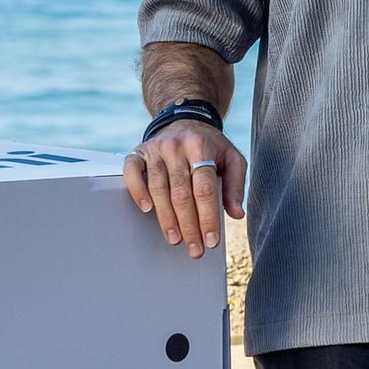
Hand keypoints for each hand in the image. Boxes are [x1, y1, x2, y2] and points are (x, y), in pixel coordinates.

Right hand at [124, 122, 247, 257]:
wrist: (185, 119)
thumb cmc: (211, 146)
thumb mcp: (232, 159)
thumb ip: (235, 186)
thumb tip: (236, 214)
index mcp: (202, 148)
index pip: (204, 189)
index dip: (208, 217)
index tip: (211, 241)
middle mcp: (177, 147)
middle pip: (181, 193)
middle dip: (189, 225)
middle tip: (194, 249)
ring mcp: (156, 149)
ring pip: (159, 187)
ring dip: (166, 217)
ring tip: (175, 239)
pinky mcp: (139, 152)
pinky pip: (132, 172)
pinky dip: (137, 190)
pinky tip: (146, 209)